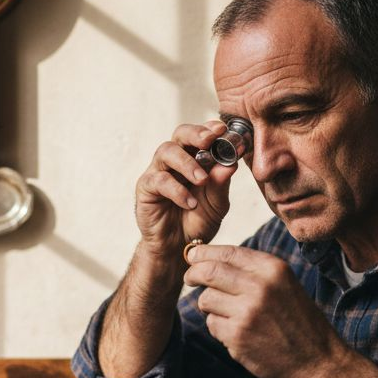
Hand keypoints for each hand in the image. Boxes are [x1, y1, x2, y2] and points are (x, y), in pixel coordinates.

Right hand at [135, 121, 239, 257]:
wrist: (178, 248)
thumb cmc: (197, 221)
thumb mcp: (217, 204)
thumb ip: (221, 184)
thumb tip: (231, 164)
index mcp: (194, 159)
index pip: (200, 136)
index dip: (211, 129)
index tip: (224, 130)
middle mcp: (175, 161)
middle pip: (180, 134)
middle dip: (195, 134)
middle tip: (210, 140)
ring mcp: (158, 172)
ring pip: (167, 152)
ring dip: (187, 162)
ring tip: (202, 179)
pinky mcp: (146, 188)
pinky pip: (159, 181)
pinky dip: (177, 190)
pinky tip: (190, 203)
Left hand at [184, 244, 341, 377]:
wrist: (316, 361)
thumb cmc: (298, 321)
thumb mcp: (284, 284)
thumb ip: (252, 270)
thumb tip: (210, 259)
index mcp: (273, 268)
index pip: (227, 252)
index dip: (203, 254)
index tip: (193, 256)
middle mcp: (260, 286)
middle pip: (208, 271)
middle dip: (193, 274)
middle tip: (189, 279)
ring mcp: (247, 311)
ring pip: (206, 299)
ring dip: (209, 306)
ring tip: (229, 314)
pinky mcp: (238, 335)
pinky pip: (212, 324)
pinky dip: (219, 328)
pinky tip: (238, 334)